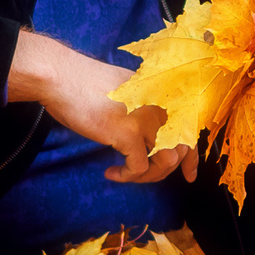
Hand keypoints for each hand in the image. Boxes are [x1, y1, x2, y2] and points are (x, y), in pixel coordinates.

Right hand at [6, 30, 193, 182]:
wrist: (63, 78)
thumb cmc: (87, 85)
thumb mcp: (128, 94)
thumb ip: (144, 111)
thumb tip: (150, 139)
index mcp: (162, 96)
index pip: (189, 130)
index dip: (191, 157)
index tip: (188, 176)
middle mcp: (160, 106)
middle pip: (180, 149)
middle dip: (164, 170)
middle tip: (144, 176)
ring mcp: (146, 119)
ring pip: (164, 161)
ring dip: (148, 176)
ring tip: (126, 174)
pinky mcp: (128, 133)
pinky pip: (138, 168)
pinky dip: (127, 176)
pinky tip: (111, 172)